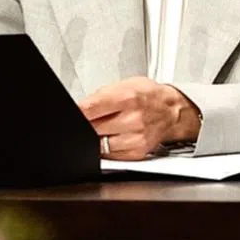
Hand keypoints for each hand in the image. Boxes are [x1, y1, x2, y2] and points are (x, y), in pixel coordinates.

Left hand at [78, 77, 201, 160]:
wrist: (170, 110)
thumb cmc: (147, 95)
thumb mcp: (123, 85)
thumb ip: (99, 96)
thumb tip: (79, 108)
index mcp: (127, 98)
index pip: (90, 109)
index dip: (76, 112)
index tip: (69, 114)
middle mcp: (133, 119)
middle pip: (93, 129)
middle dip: (85, 126)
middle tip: (86, 121)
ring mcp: (136, 138)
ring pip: (100, 144)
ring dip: (95, 138)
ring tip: (100, 128)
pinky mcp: (137, 152)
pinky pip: (111, 155)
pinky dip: (106, 148)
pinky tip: (110, 137)